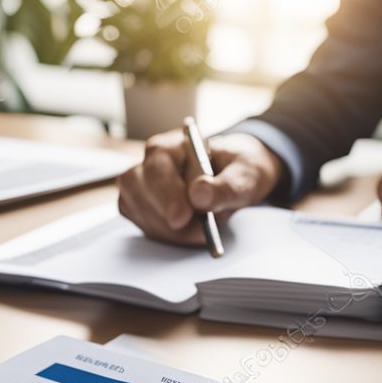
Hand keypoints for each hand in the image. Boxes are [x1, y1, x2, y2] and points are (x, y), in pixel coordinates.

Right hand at [118, 131, 285, 244]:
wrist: (236, 179)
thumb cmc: (239, 170)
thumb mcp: (245, 175)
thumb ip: (226, 186)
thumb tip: (199, 196)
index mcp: (171, 146)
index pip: (156, 167)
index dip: (166, 193)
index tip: (182, 217)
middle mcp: (149, 164)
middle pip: (135, 187)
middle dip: (164, 214)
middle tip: (198, 232)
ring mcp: (141, 187)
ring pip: (137, 209)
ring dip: (170, 229)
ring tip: (203, 229)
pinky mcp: (141, 210)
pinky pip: (143, 226)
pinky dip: (167, 236)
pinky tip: (189, 232)